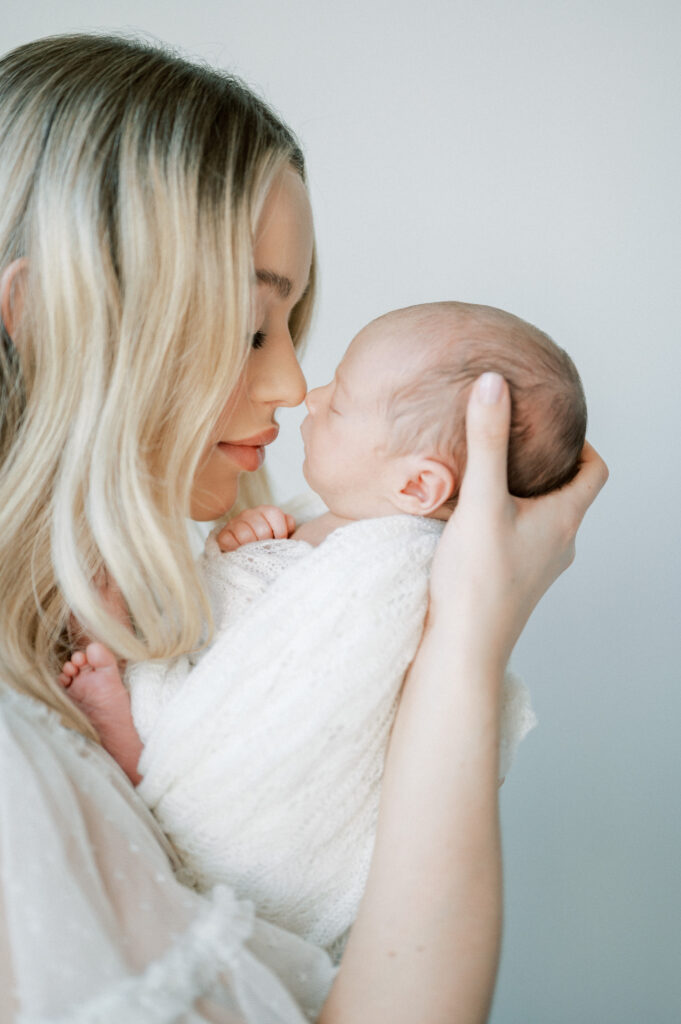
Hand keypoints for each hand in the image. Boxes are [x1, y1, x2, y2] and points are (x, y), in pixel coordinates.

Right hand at [216, 505, 295, 551]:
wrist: (247, 558)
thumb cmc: (268, 546)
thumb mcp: (282, 535)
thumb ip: (288, 526)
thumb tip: (289, 521)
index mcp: (265, 512)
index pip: (275, 514)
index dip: (280, 532)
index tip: (278, 541)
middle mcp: (249, 514)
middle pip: (262, 528)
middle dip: (265, 542)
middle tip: (265, 549)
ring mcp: (235, 523)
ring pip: (245, 535)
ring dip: (251, 547)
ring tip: (253, 551)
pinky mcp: (223, 535)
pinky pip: (229, 541)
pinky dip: (235, 548)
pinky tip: (239, 551)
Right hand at [429, 372, 607, 669]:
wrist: (462, 648)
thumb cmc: (477, 581)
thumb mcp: (480, 500)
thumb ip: (486, 441)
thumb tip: (494, 382)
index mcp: (564, 520)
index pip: (596, 471)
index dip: (583, 444)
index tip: (552, 427)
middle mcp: (559, 544)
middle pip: (569, 493)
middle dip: (547, 464)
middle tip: (516, 442)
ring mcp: (537, 567)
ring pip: (543, 518)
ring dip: (525, 494)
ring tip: (492, 474)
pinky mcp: (513, 582)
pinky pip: (521, 540)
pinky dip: (507, 521)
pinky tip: (473, 519)